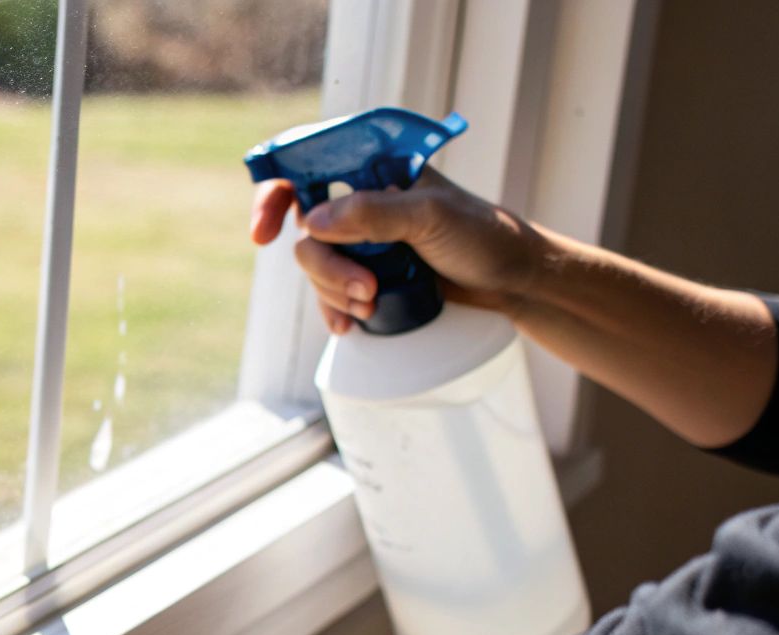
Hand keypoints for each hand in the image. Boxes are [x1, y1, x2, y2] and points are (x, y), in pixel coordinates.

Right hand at [249, 168, 546, 333]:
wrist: (513, 281)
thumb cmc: (482, 235)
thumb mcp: (431, 216)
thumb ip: (373, 212)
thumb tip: (313, 221)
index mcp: (372, 168)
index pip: (304, 166)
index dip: (273, 194)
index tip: (265, 231)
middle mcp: (360, 201)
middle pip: (305, 228)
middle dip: (326, 265)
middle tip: (365, 287)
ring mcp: (362, 241)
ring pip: (315, 265)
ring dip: (336, 291)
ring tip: (375, 303)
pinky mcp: (368, 275)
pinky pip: (329, 294)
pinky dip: (335, 310)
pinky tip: (351, 325)